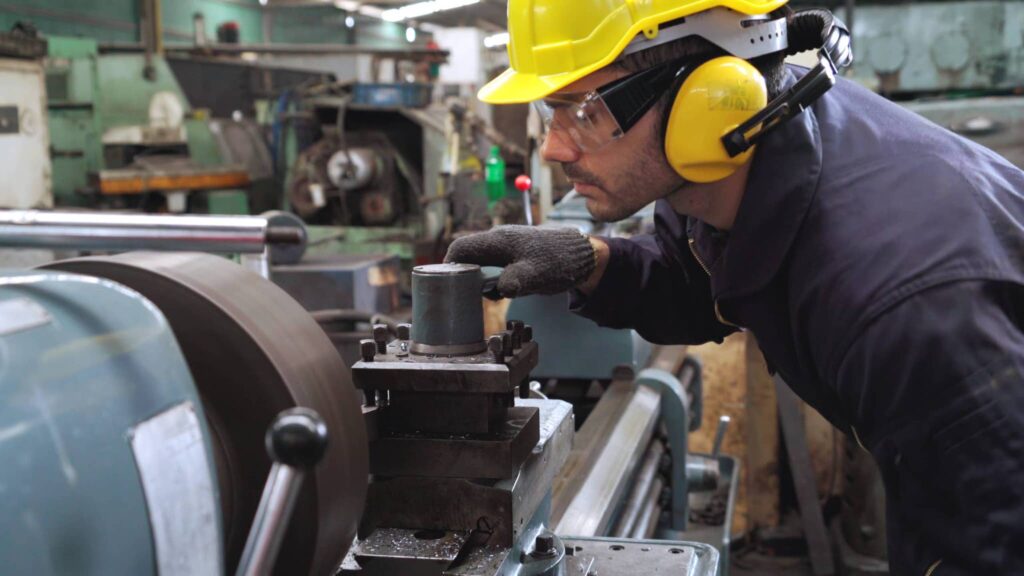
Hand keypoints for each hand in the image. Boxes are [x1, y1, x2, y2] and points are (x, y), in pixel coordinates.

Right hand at [444, 225, 596, 297]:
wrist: (582, 255)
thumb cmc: (558, 262)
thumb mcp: (535, 276)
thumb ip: (513, 282)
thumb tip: (495, 292)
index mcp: (499, 241)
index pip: (461, 247)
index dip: (448, 264)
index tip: (443, 283)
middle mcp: (499, 240)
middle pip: (467, 254)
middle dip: (459, 273)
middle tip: (456, 294)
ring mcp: (507, 247)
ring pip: (480, 260)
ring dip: (475, 277)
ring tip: (475, 297)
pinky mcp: (514, 255)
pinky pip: (493, 265)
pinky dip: (489, 278)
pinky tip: (497, 292)